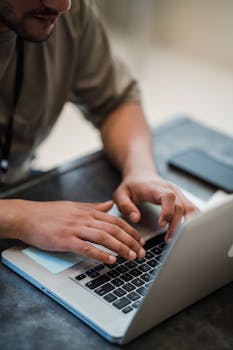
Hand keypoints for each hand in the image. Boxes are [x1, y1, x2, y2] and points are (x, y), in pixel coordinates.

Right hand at [13, 199, 144, 262]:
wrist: (28, 216)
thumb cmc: (49, 213)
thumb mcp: (74, 206)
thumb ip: (94, 207)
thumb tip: (109, 205)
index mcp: (88, 211)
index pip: (116, 221)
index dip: (131, 231)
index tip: (140, 240)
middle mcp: (85, 218)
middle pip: (114, 229)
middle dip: (131, 241)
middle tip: (141, 252)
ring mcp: (75, 229)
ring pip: (104, 237)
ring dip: (120, 248)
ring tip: (131, 256)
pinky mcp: (66, 240)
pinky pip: (87, 247)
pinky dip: (100, 254)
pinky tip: (110, 261)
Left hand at [113, 170, 198, 241]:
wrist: (141, 174)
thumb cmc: (131, 186)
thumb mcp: (120, 194)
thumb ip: (125, 206)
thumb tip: (136, 218)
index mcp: (155, 188)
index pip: (168, 197)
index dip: (168, 211)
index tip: (161, 224)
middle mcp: (170, 190)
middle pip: (181, 206)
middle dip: (176, 225)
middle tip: (168, 239)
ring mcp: (178, 193)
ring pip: (190, 209)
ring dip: (186, 225)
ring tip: (175, 238)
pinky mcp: (181, 198)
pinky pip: (192, 209)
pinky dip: (191, 221)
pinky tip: (184, 232)